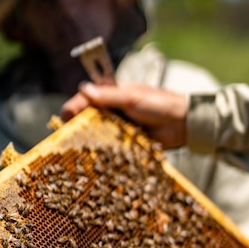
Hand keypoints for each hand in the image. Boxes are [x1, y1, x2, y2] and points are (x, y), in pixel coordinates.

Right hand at [61, 82, 188, 148]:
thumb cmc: (159, 103)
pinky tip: (94, 157)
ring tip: (76, 149)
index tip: (64, 118)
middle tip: (65, 136)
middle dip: (76, 126)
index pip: (86, 99)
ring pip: (97, 133)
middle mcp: (113, 110)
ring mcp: (119, 127)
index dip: (73, 107)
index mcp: (112, 94)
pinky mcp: (126, 142)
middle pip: (88, 117)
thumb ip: (108, 95)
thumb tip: (84, 89)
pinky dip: (103, 150)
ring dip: (88, 140)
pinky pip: (110, 146)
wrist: (183, 123)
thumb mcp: (131, 97)